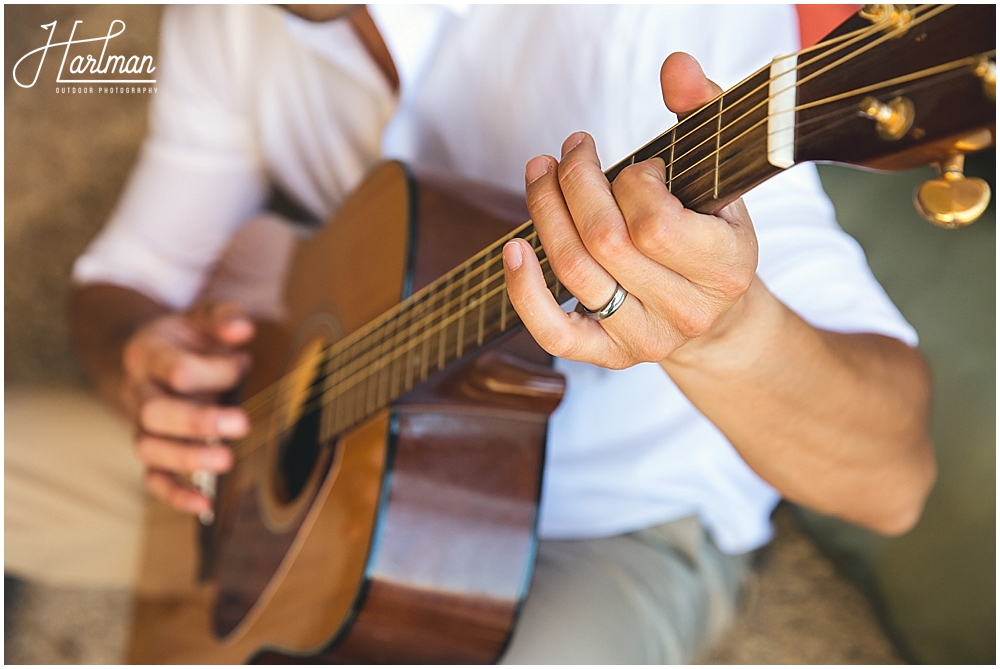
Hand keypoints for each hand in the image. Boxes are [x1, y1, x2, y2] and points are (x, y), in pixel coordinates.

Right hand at [121, 301, 253, 514]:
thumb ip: (224, 317)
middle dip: (198, 421)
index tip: (242, 365)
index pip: (176, 369)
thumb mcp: (203, 317)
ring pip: (149, 447)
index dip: (214, 372)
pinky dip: (175, 494)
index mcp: (148, 354)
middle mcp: (138, 391)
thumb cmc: (187, 338)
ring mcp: (141, 424)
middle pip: (153, 412)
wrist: (150, 354)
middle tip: (241, 424)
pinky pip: (153, 478)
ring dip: (187, 457)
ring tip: (225, 461)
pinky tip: (205, 505)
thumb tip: (242, 330)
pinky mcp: (153, 449)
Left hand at [503, 52, 757, 368]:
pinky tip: (514, 247)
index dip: (631, 183)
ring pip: (575, 273)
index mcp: (724, 267)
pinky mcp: (608, 356)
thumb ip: (702, 114)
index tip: (638, 169)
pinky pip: (555, 334)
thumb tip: (674, 66)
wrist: (717, 318)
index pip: (654, 223)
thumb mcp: (720, 177)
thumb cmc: (712, 237)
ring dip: (545, 213)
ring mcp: (644, 338)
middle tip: (571, 151)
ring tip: (540, 173)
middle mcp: (685, 310)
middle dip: (575, 183)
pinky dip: (525, 291)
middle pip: (604, 242)